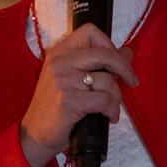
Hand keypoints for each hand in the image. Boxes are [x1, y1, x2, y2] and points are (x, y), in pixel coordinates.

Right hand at [20, 24, 138, 166]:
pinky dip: (112, 110)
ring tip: (111, 108)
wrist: (35, 134)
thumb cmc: (55, 108)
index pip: (90, 32)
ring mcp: (64, 81)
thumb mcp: (70, 79)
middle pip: (104, 53)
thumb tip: (127, 52)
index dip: (109, 44)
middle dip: (124, 68)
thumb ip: (97, 64)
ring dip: (116, 98)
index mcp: (59, 53)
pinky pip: (104, 100)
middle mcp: (60, 62)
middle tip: (132, 81)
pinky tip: (108, 117)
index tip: (116, 61)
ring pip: (107, 81)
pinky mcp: (69, 101)